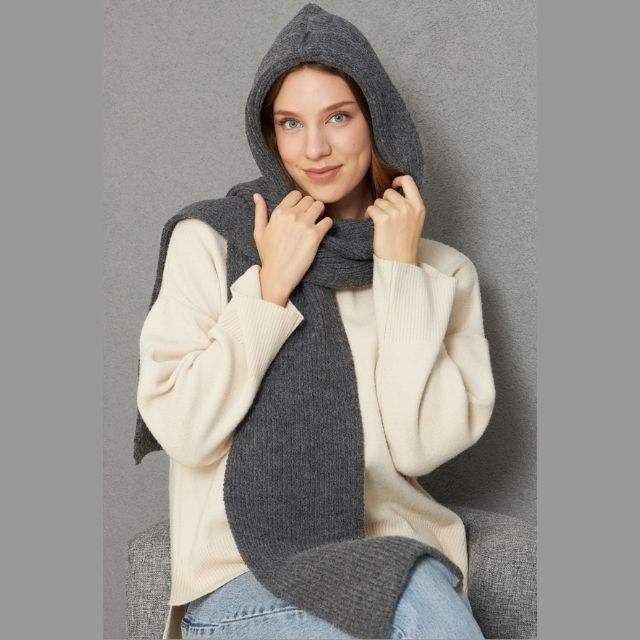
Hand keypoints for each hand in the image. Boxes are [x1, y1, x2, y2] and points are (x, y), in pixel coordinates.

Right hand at [253, 190, 332, 305]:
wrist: (278, 276)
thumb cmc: (268, 256)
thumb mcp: (259, 232)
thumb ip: (260, 212)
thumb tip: (257, 195)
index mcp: (279, 212)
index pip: (296, 194)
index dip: (300, 202)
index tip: (300, 212)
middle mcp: (292, 215)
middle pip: (310, 199)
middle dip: (310, 207)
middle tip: (309, 220)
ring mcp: (304, 225)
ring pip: (320, 206)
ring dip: (320, 213)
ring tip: (316, 224)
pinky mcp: (315, 236)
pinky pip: (328, 221)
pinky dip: (327, 226)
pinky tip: (321, 233)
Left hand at [363, 175, 426, 264]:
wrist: (401, 262)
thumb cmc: (405, 243)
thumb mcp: (415, 221)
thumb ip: (409, 205)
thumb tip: (395, 190)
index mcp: (419, 206)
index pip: (408, 180)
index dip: (398, 180)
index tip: (393, 185)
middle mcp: (408, 207)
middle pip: (389, 192)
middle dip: (384, 202)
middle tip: (385, 215)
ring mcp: (396, 213)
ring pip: (378, 201)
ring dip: (377, 210)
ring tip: (382, 224)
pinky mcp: (383, 219)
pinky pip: (371, 209)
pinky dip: (369, 215)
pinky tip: (373, 224)